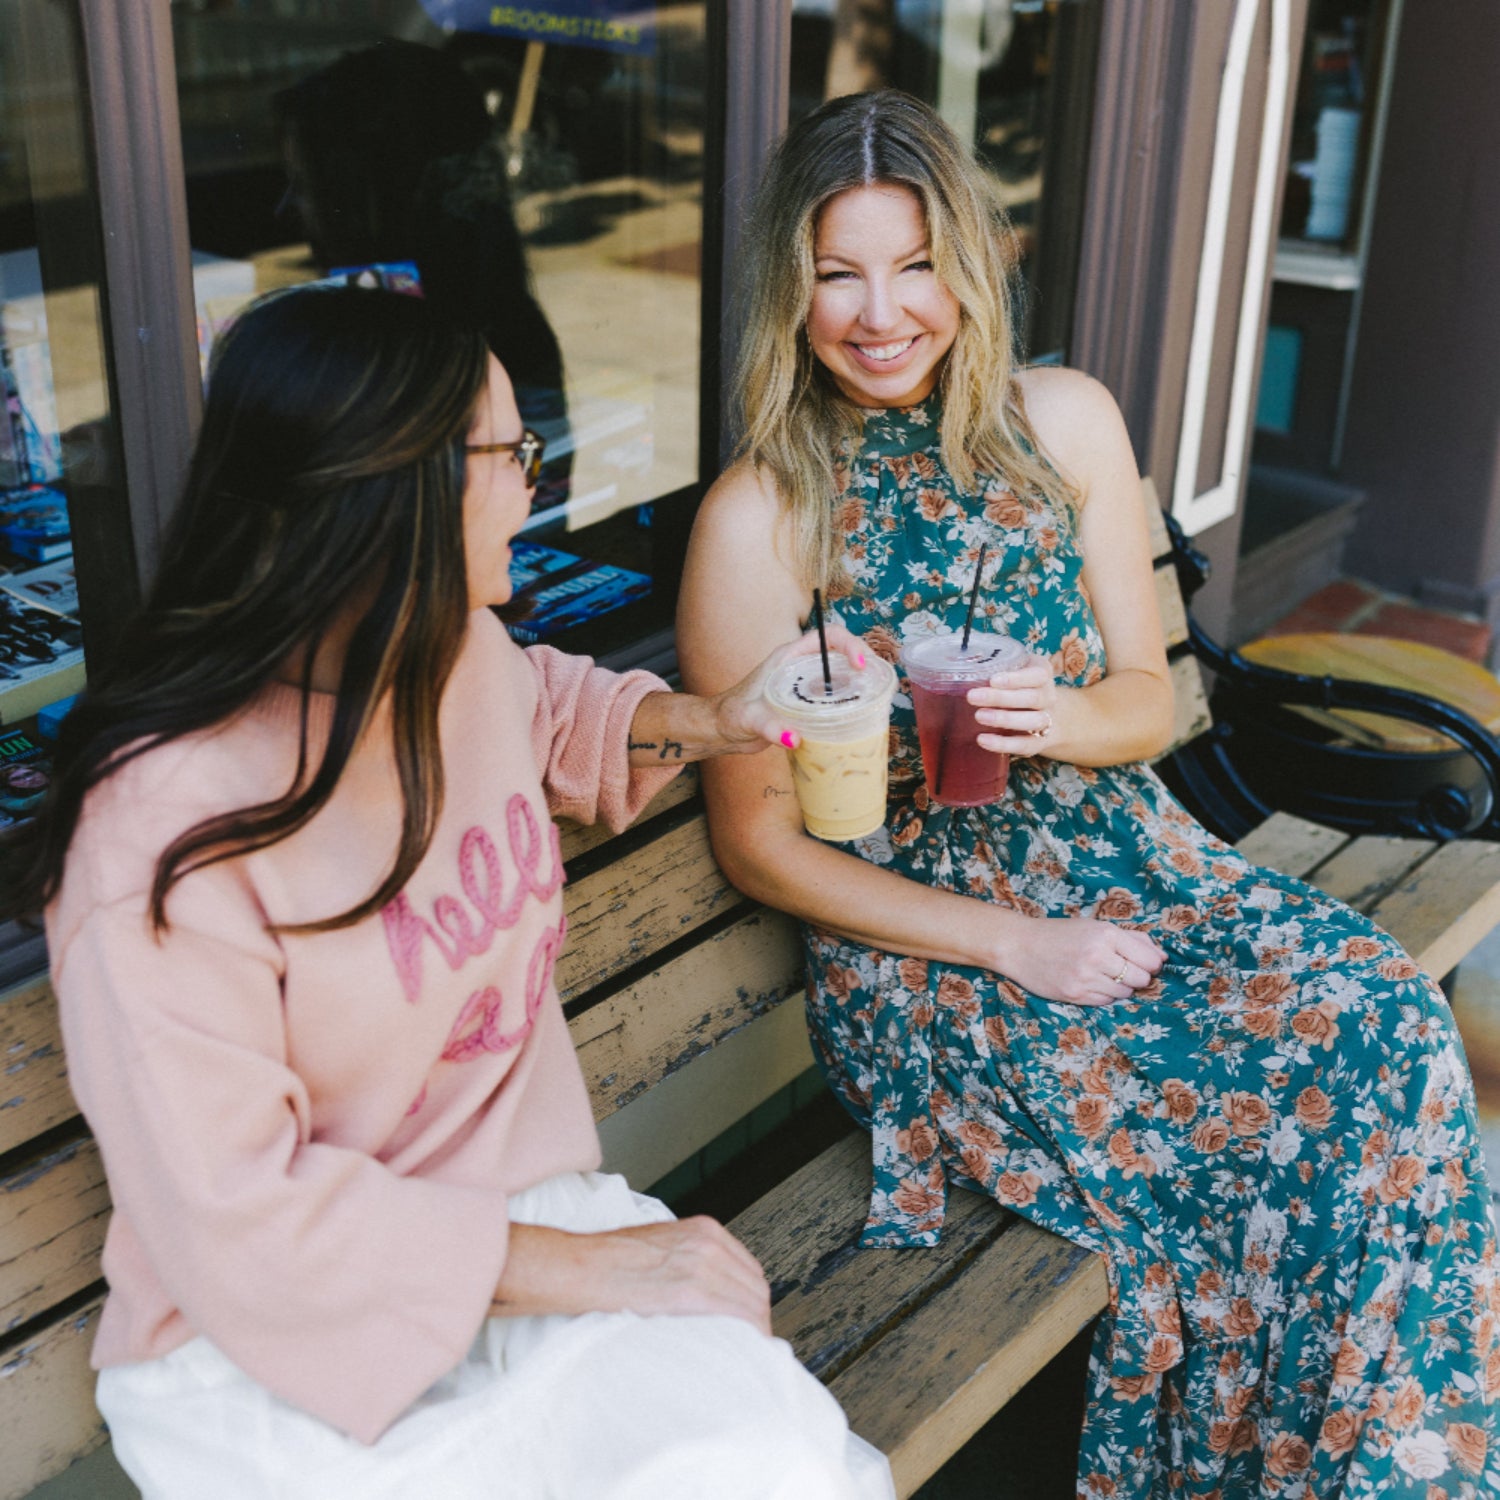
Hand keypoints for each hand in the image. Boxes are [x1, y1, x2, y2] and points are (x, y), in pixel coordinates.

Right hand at [494, 1217, 771, 1333]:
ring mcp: (702, 1265)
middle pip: (755, 1287)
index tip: (749, 1320)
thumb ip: (692, 1260)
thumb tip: (710, 1292)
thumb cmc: (612, 1259)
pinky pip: (735, 1316)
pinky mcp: (690, 1291)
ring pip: (751, 1303)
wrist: (583, 1266)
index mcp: (704, 1230)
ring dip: (753, 1330)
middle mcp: (708, 1243)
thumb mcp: (662, 1245)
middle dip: (757, 1317)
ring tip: (744, 1351)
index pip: (749, 1270)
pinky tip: (739, 1349)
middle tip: (750, 1342)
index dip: (752, 1300)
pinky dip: (745, 1335)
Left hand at [710, 625, 869, 753]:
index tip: (861, 666)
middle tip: (878, 683)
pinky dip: (851, 700)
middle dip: (864, 661)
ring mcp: (805, 683)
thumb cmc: (730, 717)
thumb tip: (794, 738)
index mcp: (788, 657)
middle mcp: (800, 666)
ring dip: (861, 681)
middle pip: (841, 652)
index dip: (849, 645)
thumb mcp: (748, 720)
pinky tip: (861, 715)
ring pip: (842, 673)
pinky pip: (836, 694)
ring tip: (877, 697)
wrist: (721, 729)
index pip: (827, 637)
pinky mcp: (807, 702)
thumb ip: (768, 728)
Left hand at [969, 654, 1058, 754]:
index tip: (993, 680)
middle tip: (972, 697)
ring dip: (1005, 719)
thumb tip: (954, 671)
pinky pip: (1026, 744)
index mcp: (1042, 673)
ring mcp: (1047, 720)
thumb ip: (990, 669)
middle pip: (1032, 697)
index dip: (1016, 679)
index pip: (1037, 675)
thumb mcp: (1009, 670)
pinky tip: (983, 739)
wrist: (1040, 712)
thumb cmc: (1015, 685)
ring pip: (1034, 720)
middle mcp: (1048, 696)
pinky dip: (1004, 744)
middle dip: (1001, 698)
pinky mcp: (1039, 742)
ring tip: (979, 716)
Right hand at [999, 916, 1164, 1006]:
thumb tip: (1162, 956)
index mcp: (1106, 934)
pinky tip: (1091, 983)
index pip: (1149, 960)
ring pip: (1125, 993)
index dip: (1151, 963)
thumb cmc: (1059, 933)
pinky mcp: (1075, 995)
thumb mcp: (1095, 926)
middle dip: (1137, 976)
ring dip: (1120, 987)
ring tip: (1103, 975)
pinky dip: (1105, 995)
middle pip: (1141, 979)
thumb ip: (1131, 939)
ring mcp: (1086, 978)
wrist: (1019, 946)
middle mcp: (1098, 956)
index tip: (1143, 962)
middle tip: (1122, 969)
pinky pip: (1106, 1002)